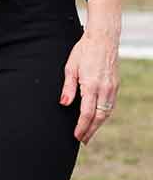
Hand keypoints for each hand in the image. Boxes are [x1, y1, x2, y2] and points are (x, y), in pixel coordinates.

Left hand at [60, 29, 119, 143]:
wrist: (103, 39)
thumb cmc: (84, 50)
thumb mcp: (71, 66)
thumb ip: (68, 87)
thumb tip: (64, 104)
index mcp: (91, 85)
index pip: (87, 114)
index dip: (81, 127)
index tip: (76, 136)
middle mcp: (104, 89)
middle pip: (98, 118)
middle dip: (90, 131)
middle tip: (83, 140)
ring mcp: (112, 88)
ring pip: (106, 113)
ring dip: (98, 125)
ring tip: (89, 132)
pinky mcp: (115, 86)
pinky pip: (110, 106)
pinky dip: (104, 115)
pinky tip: (98, 118)